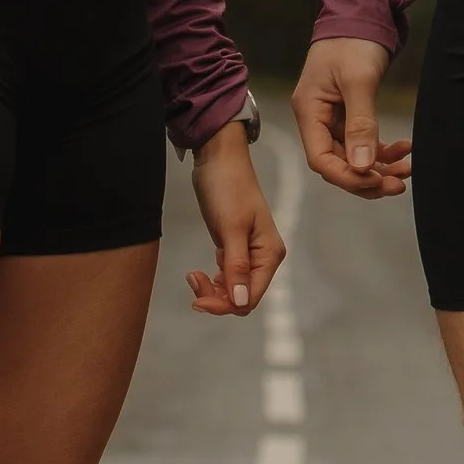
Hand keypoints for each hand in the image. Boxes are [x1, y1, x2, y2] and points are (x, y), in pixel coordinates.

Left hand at [184, 121, 287, 315]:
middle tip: (193, 280)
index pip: (250, 297)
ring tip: (193, 276)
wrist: (218, 159)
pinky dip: (213, 280)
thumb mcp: (231, 229)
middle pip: (242, 297)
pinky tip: (199, 272)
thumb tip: (240, 303)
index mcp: (270, 254)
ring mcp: (248, 253)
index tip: (198, 301)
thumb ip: (236, 267)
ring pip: (233, 290)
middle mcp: (263, 258)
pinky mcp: (234, 248)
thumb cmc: (228, 188)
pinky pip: (227, 277)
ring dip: (212, 290)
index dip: (225, 305)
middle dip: (217, 298)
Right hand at [293, 37, 410, 196]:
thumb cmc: (353, 42)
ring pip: (353, 156)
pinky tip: (405, 149)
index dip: (348, 177)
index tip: (377, 182)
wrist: (362, 13)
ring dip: (380, 167)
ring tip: (407, 170)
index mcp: (309, 111)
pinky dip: (383, 151)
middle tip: (398, 184)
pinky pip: (364, 142)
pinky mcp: (350, 112)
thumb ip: (360, 125)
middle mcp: (317, 119)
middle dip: (367, 178)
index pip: (321, 159)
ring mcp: (333, 117)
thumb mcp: (358, 81)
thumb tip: (363, 167)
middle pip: (337, 163)